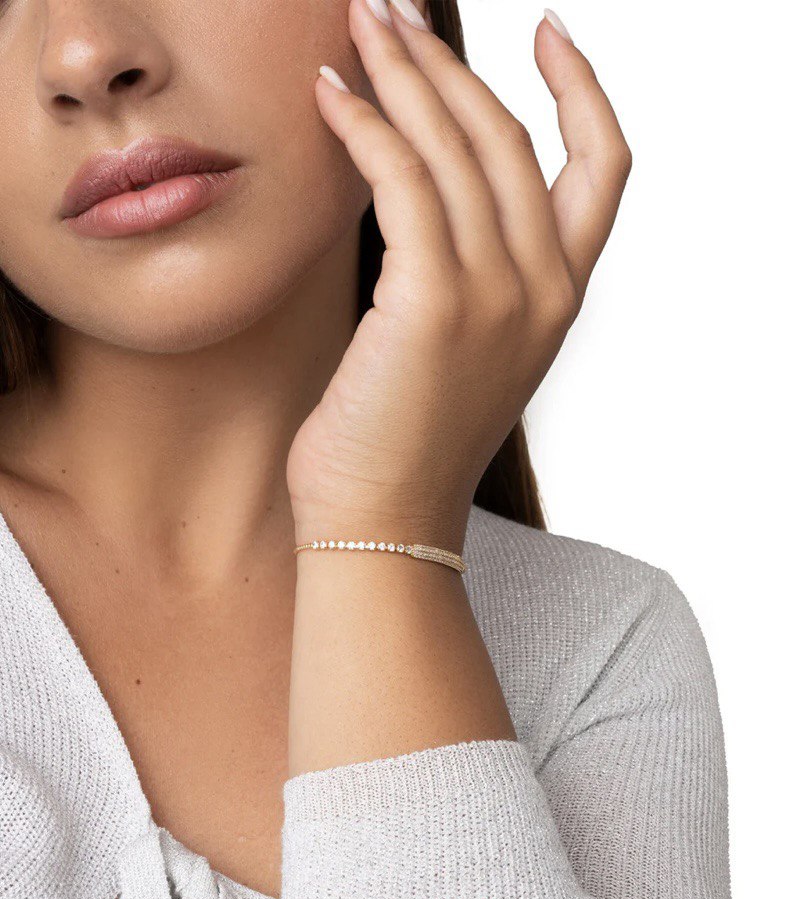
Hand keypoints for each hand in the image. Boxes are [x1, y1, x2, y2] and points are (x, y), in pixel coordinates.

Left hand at [287, 0, 631, 546]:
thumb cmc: (405, 441)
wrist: (383, 522)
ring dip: (404, 70)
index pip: (603, 167)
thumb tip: (419, 192)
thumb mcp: (459, 348)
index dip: (582, 89)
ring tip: (357, 25)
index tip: (547, 31)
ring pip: (457, 143)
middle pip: (511, 135)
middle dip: (450, 58)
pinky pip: (402, 179)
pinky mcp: (434, 301)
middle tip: (393, 8)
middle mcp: (544, 288)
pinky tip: (330, 96)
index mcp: (560, 297)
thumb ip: (465, 272)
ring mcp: (497, 294)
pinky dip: (366, 125)